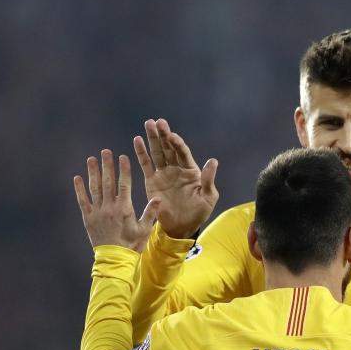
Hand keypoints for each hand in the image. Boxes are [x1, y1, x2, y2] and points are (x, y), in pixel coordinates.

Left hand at [73, 150, 160, 251]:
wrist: (115, 260)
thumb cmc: (132, 245)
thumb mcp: (144, 229)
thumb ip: (150, 212)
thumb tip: (158, 197)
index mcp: (124, 209)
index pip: (124, 184)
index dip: (123, 170)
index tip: (122, 157)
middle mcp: (109, 207)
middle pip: (108, 182)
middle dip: (107, 165)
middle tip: (105, 152)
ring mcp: (97, 212)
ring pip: (94, 188)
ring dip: (93, 172)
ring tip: (91, 159)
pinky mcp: (88, 218)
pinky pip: (83, 201)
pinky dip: (79, 189)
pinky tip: (77, 178)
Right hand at [134, 119, 218, 238]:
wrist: (181, 227)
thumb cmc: (198, 213)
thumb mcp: (208, 197)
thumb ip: (208, 180)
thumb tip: (213, 161)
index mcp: (191, 170)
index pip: (182, 152)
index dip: (177, 143)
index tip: (171, 135)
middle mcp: (176, 169)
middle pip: (169, 148)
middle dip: (163, 135)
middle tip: (158, 122)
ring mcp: (163, 174)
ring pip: (157, 153)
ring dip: (152, 139)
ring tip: (148, 124)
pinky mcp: (152, 181)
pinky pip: (146, 165)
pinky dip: (141, 153)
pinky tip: (137, 141)